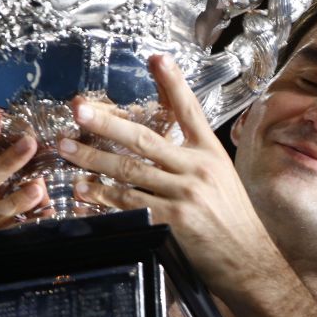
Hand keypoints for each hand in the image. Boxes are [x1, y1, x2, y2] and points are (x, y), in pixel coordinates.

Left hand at [57, 55, 316, 316]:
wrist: (248, 258)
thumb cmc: (233, 217)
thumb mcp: (220, 175)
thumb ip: (194, 152)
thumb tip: (170, 130)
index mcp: (210, 153)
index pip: (190, 110)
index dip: (172, 82)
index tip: (156, 59)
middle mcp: (197, 168)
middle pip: (145, 138)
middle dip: (107, 122)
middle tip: (79, 110)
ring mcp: (184, 194)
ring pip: (129, 171)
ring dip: (93, 158)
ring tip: (68, 147)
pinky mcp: (172, 220)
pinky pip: (129, 203)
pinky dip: (103, 196)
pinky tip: (83, 188)